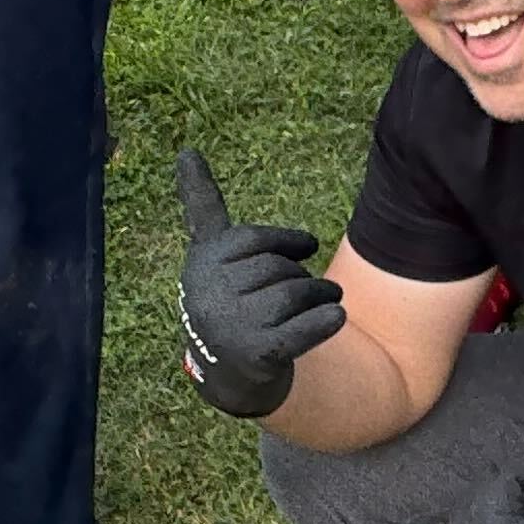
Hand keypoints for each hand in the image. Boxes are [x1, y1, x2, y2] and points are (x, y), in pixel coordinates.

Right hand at [175, 149, 342, 419]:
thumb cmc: (225, 296)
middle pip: (279, 267)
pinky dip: (326, 320)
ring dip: (322, 296)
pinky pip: (306, 328)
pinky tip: (336, 318)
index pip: (254, 239)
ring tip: (326, 302)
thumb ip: (202, 203)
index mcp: (201, 263)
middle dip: (302, 275)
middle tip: (310, 290)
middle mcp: (210, 293)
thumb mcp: (212, 252)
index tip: (307, 247)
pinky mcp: (259, 354)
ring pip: (297, 293)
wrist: (226, 373)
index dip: (288, 241)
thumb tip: (186, 150)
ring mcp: (232, 326)